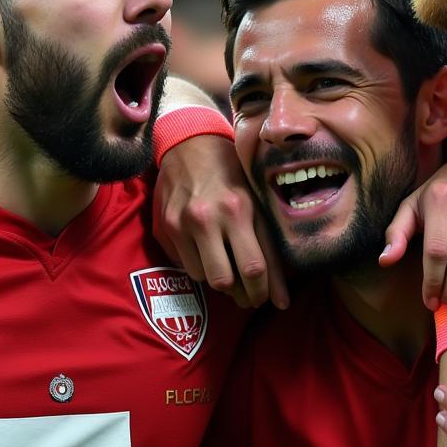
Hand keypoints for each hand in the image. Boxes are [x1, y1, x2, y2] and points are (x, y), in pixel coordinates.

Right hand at [153, 135, 287, 308]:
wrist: (189, 145)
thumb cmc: (232, 173)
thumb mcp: (257, 202)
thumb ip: (269, 248)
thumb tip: (282, 301)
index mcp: (239, 208)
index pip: (255, 267)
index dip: (265, 292)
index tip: (272, 300)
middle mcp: (208, 217)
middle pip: (226, 280)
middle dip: (241, 295)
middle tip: (249, 294)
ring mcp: (182, 223)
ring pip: (204, 278)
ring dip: (219, 278)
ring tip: (229, 265)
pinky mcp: (164, 228)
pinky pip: (184, 266)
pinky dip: (199, 265)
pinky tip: (206, 251)